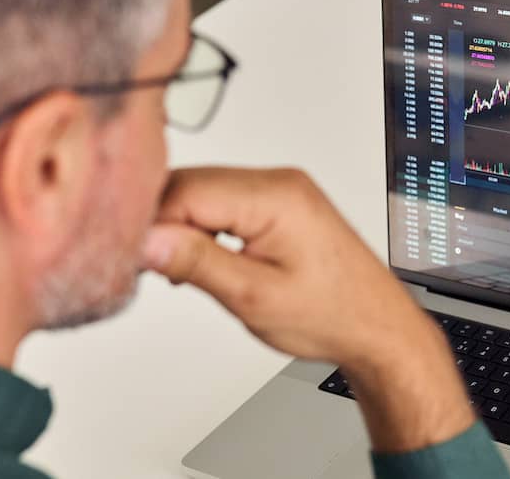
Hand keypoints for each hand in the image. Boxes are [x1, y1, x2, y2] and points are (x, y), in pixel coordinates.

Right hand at [141, 167, 473, 451]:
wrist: (377, 326)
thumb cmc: (335, 314)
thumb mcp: (254, 296)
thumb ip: (197, 262)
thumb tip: (146, 239)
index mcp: (276, 196)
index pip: (186, 189)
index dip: (150, 222)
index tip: (132, 256)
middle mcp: (280, 182)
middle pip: (191, 185)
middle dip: (162, 224)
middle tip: (149, 268)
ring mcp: (282, 191)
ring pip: (203, 194)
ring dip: (181, 228)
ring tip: (180, 272)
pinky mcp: (281, 204)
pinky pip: (225, 203)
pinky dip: (204, 229)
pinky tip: (201, 261)